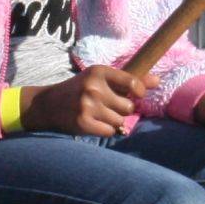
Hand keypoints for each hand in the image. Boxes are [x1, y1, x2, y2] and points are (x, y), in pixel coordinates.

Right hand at [20, 66, 155, 135]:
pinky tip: (94, 123)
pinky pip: (110, 131)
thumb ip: (129, 79)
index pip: (133, 83)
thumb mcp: (101, 78)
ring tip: (99, 114)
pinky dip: (106, 130)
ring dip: (113, 120)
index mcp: (99, 72)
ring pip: (120, 120)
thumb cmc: (80, 89)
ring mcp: (87, 106)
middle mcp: (93, 88)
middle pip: (128, 106)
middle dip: (123, 108)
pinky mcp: (83, 123)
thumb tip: (157, 80)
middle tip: (108, 106)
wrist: (46, 104)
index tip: (136, 94)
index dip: (140, 91)